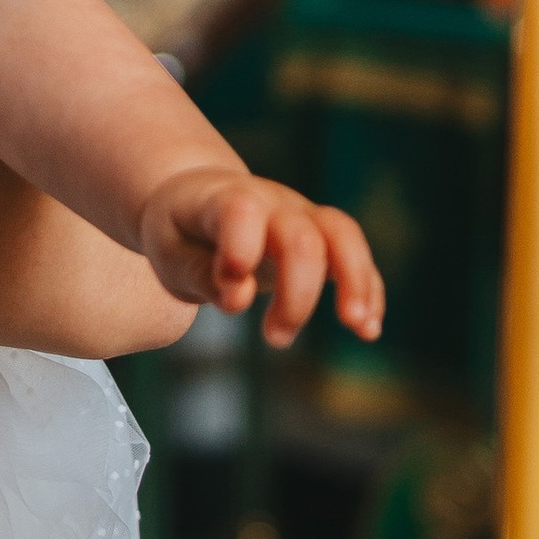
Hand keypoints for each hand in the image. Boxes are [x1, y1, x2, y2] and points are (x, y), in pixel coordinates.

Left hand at [136, 161, 383, 342]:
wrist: (198, 199)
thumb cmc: (180, 232)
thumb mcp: (168, 254)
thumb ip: (199, 276)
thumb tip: (239, 299)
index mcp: (222, 200)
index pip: (240, 210)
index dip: (241, 246)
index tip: (234, 289)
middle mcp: (269, 201)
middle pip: (301, 236)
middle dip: (297, 294)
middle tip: (275, 339)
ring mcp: (300, 213)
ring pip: (341, 234)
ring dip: (355, 281)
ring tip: (357, 327)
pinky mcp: (320, 233)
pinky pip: (354, 252)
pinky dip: (368, 289)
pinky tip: (369, 330)